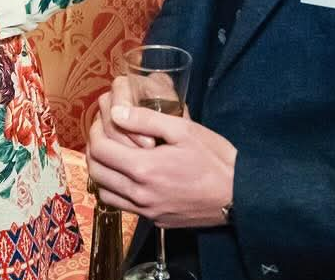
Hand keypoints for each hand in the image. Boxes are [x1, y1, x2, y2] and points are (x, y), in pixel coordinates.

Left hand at [87, 81, 236, 228]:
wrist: (241, 196)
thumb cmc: (215, 159)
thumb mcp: (184, 130)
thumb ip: (146, 119)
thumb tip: (116, 112)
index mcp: (144, 168)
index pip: (100, 150)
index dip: (95, 132)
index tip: (101, 120)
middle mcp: (140, 194)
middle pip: (97, 172)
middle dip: (93, 150)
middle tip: (101, 135)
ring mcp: (147, 211)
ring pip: (105, 194)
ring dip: (101, 173)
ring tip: (111, 156)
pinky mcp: (155, 221)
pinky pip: (124, 207)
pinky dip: (116, 191)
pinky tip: (128, 177)